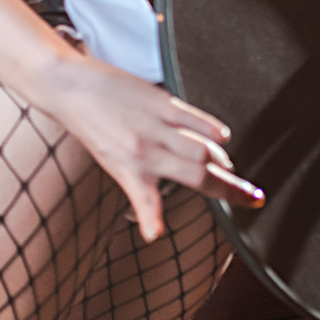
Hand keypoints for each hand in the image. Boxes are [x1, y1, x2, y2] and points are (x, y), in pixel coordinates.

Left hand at [43, 56, 263, 243]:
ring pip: (204, 149)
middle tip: (252, 199)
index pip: (148, 201)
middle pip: (200, 174)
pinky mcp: (161, 101)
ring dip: (224, 161)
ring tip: (231, 170)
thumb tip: (165, 184)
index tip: (155, 235)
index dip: (153, 221)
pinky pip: (197, 119)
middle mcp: (144, 150)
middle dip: (231, 190)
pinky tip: (224, 138)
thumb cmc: (85, 122)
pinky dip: (214, 130)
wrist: (68, 85)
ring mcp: (155, 125)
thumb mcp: (107, 159)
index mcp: (127, 168)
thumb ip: (137, 175)